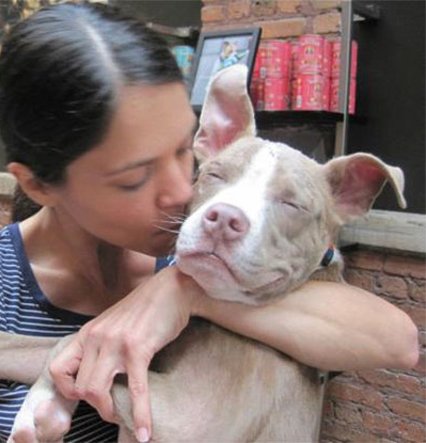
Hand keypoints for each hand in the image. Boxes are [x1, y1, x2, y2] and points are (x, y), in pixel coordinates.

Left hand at [49, 266, 202, 441]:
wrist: (172, 288)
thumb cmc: (147, 307)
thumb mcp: (115, 323)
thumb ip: (104, 344)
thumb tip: (104, 372)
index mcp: (89, 332)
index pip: (58, 369)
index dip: (68, 390)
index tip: (87, 395)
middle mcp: (97, 337)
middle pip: (80, 387)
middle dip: (96, 406)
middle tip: (113, 409)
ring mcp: (116, 343)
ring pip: (96, 391)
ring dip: (109, 412)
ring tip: (123, 418)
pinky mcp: (138, 348)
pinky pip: (135, 389)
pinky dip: (140, 414)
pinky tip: (145, 432)